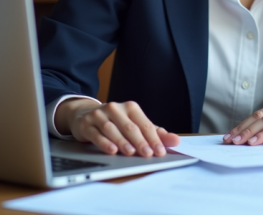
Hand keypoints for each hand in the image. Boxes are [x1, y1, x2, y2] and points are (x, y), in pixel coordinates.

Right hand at [55, 98, 180, 156]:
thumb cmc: (116, 122)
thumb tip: (176, 140)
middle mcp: (115, 108)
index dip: (153, 138)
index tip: (160, 151)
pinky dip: (104, 142)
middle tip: (148, 154)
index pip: (144, 124)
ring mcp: (100, 115)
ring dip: (122, 142)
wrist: (86, 115)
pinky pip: (96, 134)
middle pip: (130, 127)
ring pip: (113, 129)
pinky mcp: (87, 124)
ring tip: (131, 152)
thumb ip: (155, 133)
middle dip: (140, 141)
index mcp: (130, 107)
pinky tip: (112, 150)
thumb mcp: (135, 125)